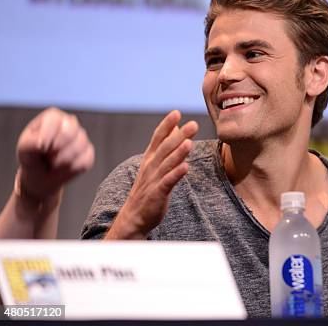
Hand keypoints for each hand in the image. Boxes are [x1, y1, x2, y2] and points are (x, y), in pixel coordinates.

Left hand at [16, 107, 94, 205]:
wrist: (41, 176)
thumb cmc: (32, 157)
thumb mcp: (23, 149)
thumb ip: (30, 143)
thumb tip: (43, 143)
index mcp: (53, 117)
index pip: (55, 120)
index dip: (48, 136)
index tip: (40, 148)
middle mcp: (70, 123)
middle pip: (69, 133)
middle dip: (56, 150)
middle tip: (47, 155)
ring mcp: (82, 137)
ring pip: (79, 148)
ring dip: (62, 161)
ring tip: (53, 163)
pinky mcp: (88, 152)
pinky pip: (84, 161)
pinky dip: (71, 169)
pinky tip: (63, 168)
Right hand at [107, 110, 197, 239]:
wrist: (134, 216)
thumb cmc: (148, 188)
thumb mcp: (155, 165)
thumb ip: (166, 147)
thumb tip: (176, 128)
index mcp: (150, 158)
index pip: (158, 138)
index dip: (167, 125)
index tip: (176, 112)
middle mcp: (151, 166)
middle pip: (166, 148)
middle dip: (179, 135)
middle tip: (192, 124)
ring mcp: (154, 179)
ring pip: (167, 163)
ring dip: (179, 153)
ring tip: (189, 142)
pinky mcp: (158, 193)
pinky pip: (168, 182)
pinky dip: (176, 174)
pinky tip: (186, 167)